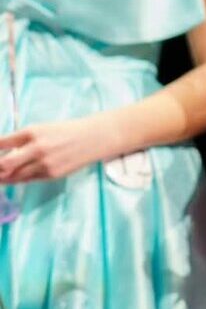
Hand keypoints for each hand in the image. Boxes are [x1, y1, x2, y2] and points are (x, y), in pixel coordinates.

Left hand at [0, 117, 115, 182]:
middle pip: (4, 164)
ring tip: (1, 176)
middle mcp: (36, 147)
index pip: (1, 143)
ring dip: (3, 177)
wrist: (94, 138)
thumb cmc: (66, 131)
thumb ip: (21, 141)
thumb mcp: (42, 129)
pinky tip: (15, 177)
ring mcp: (44, 163)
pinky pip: (28, 180)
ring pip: (14, 176)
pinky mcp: (52, 175)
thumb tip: (2, 154)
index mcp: (32, 132)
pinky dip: (19, 179)